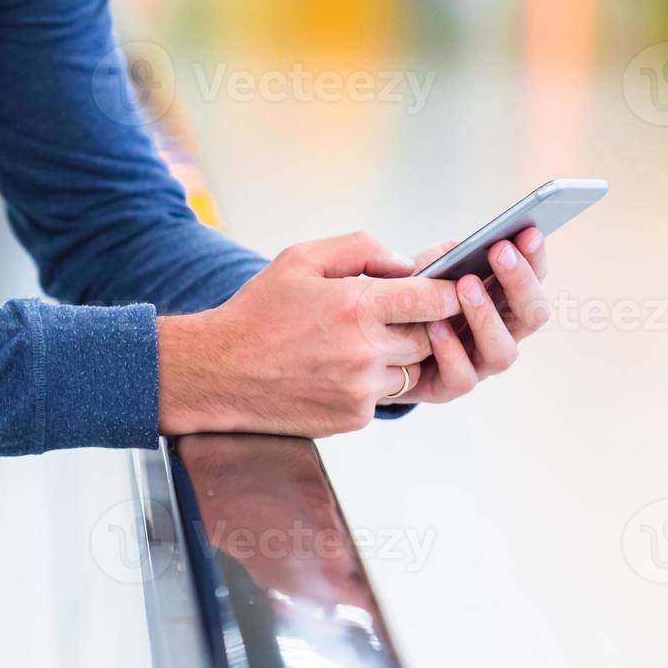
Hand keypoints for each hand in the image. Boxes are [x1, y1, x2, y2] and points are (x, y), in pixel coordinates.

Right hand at [158, 232, 459, 436]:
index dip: (449, 293)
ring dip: (399, 355)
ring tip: (361, 341)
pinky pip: (385, 397)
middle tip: (398, 313)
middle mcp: (365, 352)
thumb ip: (361, 248)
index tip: (450, 289)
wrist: (217, 373)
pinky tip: (339, 368)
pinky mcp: (353, 418)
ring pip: (411, 370)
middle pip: (429, 337)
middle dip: (421, 323)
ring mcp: (361, 391)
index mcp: (356, 306)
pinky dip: (374, 382)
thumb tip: (406, 264)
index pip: (434, 300)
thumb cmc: (257, 312)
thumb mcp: (301, 259)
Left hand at [393, 227, 550, 403]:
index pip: (535, 280)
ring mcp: (479, 364)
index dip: (535, 258)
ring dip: (487, 317)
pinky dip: (451, 351)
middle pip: (532, 315)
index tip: (528, 232)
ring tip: (466, 287)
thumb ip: (450, 254)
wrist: (376, 342)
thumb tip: (471, 243)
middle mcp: (501, 334)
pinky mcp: (450, 387)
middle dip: (520, 282)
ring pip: (503, 352)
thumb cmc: (410, 298)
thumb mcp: (428, 268)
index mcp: (504, 302)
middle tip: (500, 252)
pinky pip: (462, 377)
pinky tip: (436, 326)